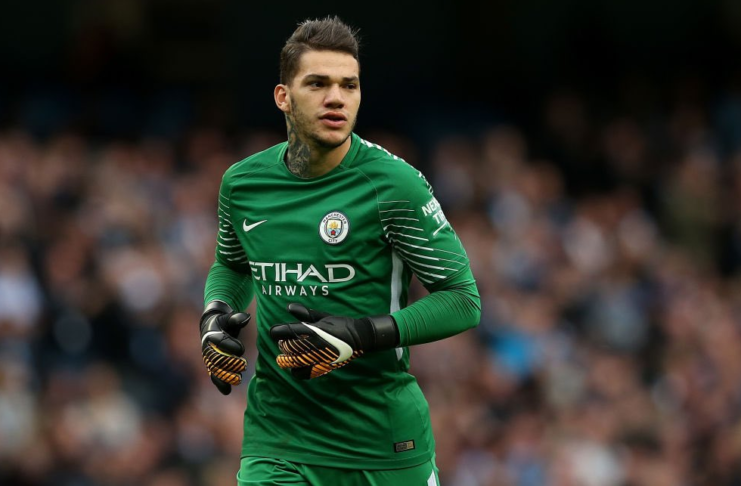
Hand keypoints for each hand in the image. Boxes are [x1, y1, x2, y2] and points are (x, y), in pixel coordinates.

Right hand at [200, 301, 250, 394]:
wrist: (211, 327)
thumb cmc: (224, 321)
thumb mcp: (229, 318)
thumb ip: (236, 318)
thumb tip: (246, 317)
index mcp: (211, 334)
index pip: (220, 341)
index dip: (230, 345)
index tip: (241, 350)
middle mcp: (207, 348)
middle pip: (217, 357)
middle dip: (230, 363)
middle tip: (244, 366)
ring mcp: (208, 358)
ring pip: (215, 369)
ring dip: (226, 375)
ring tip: (238, 380)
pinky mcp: (211, 365)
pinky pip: (214, 375)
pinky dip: (220, 383)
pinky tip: (227, 391)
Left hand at [270, 303, 397, 378]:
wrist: (359, 337)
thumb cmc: (340, 324)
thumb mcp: (323, 316)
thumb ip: (305, 313)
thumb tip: (289, 307)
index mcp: (312, 330)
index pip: (286, 332)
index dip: (276, 332)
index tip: (275, 332)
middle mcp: (313, 344)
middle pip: (287, 347)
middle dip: (283, 344)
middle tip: (284, 341)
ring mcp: (317, 357)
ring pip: (293, 361)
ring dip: (286, 358)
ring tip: (287, 354)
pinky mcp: (322, 367)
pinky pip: (304, 374)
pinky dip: (296, 371)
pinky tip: (296, 367)